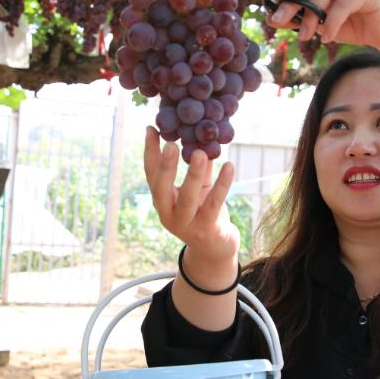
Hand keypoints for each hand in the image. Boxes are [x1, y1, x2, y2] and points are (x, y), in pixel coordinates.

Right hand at [143, 127, 238, 263]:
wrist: (215, 249)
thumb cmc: (204, 213)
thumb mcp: (199, 189)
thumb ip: (199, 168)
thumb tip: (201, 138)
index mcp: (162, 200)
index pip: (151, 174)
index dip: (150, 152)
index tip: (152, 129)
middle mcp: (168, 213)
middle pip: (161, 188)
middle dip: (166, 166)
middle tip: (171, 144)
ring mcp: (185, 225)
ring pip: (187, 199)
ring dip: (193, 176)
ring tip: (200, 153)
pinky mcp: (206, 231)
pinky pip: (213, 206)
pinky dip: (221, 186)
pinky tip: (229, 166)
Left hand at [260, 0, 379, 50]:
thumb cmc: (349, 25)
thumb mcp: (318, 23)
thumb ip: (297, 18)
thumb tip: (271, 17)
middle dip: (291, 0)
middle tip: (278, 20)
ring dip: (311, 15)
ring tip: (305, 37)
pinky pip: (344, 4)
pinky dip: (332, 22)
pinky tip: (327, 38)